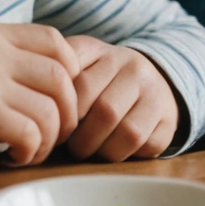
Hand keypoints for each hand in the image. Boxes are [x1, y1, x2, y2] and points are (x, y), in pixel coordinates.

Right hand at [0, 24, 81, 167]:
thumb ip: (3, 59)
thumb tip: (54, 78)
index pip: (57, 41)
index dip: (70, 72)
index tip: (58, 100)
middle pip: (62, 77)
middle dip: (68, 111)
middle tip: (53, 133)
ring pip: (51, 110)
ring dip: (50, 139)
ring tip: (30, 150)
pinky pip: (31, 134)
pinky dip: (30, 152)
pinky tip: (12, 157)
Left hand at [61, 37, 179, 160]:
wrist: (150, 77)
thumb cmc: (101, 78)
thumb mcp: (78, 64)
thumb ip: (58, 74)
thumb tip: (35, 104)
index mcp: (104, 51)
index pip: (80, 85)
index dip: (64, 114)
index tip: (56, 126)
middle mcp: (134, 67)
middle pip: (105, 111)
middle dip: (81, 139)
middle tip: (70, 147)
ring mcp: (155, 93)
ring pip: (128, 132)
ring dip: (103, 150)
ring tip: (89, 150)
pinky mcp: (169, 120)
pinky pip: (147, 145)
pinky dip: (126, 154)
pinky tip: (113, 148)